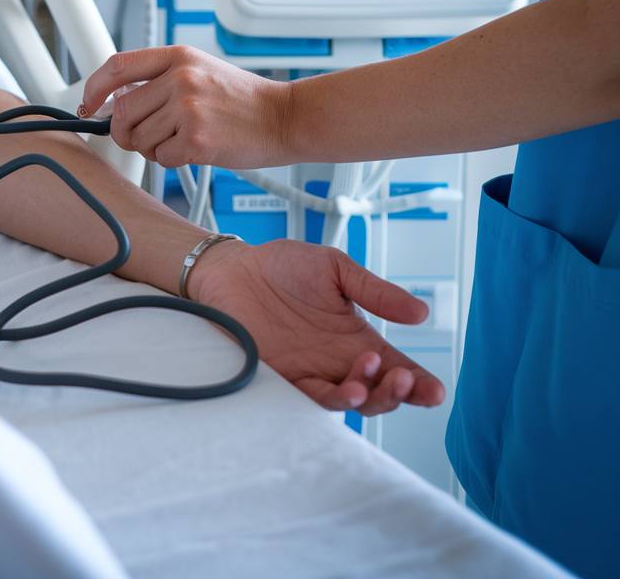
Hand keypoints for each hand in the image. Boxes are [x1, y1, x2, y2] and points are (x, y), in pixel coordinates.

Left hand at [80, 46, 290, 168]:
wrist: (284, 118)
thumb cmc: (242, 99)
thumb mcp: (200, 70)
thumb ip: (159, 80)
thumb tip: (114, 102)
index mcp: (178, 56)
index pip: (117, 66)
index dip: (94, 87)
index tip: (90, 104)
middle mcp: (181, 78)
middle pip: (122, 112)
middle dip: (126, 132)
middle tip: (146, 136)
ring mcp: (188, 109)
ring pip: (139, 139)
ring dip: (155, 147)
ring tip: (185, 138)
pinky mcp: (197, 140)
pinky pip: (161, 158)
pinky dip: (173, 160)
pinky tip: (197, 149)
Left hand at [188, 238, 445, 413]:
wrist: (233, 268)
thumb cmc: (282, 266)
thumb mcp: (336, 269)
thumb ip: (375, 292)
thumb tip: (421, 313)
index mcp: (355, 338)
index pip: (395, 367)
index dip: (419, 384)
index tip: (436, 391)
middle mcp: (337, 361)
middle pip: (379, 392)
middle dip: (397, 393)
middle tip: (403, 378)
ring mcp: (311, 372)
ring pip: (349, 402)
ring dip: (367, 398)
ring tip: (369, 380)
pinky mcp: (282, 378)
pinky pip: (310, 398)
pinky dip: (331, 400)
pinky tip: (346, 391)